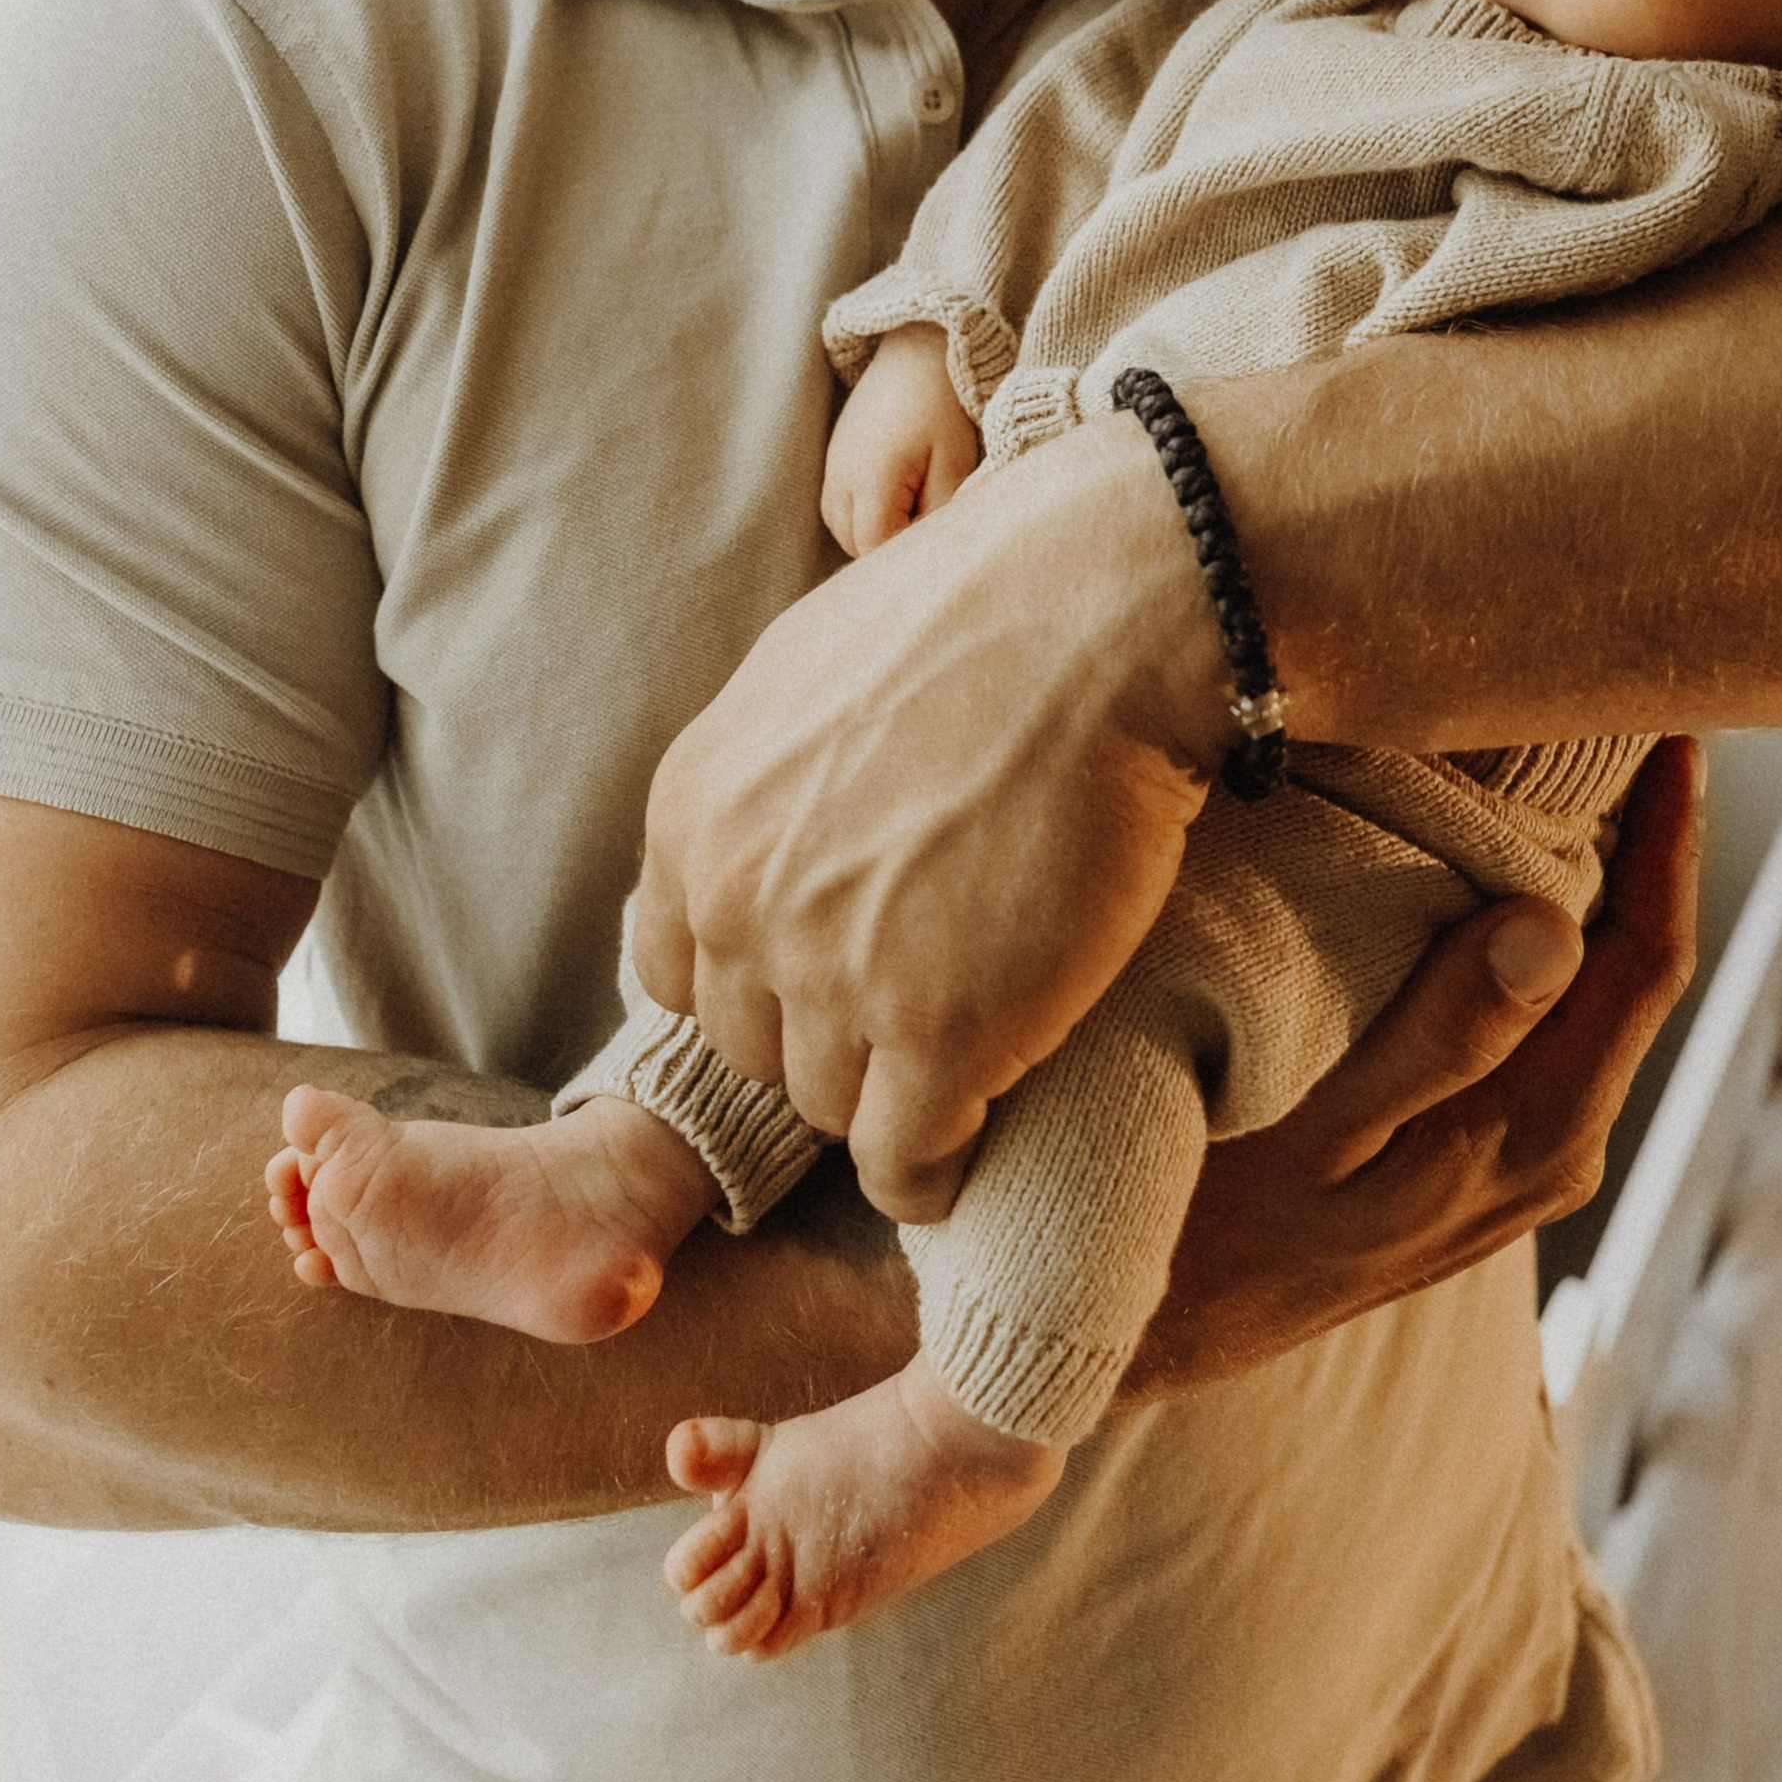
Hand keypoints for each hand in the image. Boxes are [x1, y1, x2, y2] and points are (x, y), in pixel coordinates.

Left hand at [640, 412, 1224, 1225]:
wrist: (1103, 609)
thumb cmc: (983, 611)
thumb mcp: (807, 675)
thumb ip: (766, 781)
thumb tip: (775, 834)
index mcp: (692, 816)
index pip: (678, 973)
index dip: (760, 982)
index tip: (827, 979)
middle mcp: (737, 902)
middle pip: (755, 1046)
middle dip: (828, 1035)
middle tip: (916, 1007)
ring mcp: (833, 974)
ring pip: (829, 1107)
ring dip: (891, 1093)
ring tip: (966, 1055)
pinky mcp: (940, 1032)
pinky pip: (904, 1162)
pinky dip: (931, 1172)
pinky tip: (970, 1147)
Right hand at [822, 324, 982, 555]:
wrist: (916, 352)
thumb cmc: (942, 405)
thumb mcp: (955, 460)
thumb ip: (941, 511)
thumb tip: (930, 548)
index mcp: (870, 479)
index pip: (875, 546)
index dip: (906, 554)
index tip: (936, 542)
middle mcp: (841, 477)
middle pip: (854, 544)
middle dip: (889, 547)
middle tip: (928, 524)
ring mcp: (833, 468)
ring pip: (843, 529)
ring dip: (874, 531)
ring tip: (914, 508)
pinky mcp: (834, 459)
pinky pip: (839, 508)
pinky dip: (863, 514)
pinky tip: (897, 497)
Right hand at [1131, 736, 1705, 1387]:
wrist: (1144, 1335)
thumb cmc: (1205, 1226)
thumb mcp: (1314, 1129)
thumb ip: (1439, 1037)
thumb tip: (1554, 928)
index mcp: (1535, 1133)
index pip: (1648, 959)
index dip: (1674, 836)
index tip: (1669, 725)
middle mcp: (1553, 1148)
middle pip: (1636, 964)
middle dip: (1643, 836)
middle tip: (1621, 709)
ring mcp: (1517, 1155)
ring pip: (1590, 987)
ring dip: (1593, 877)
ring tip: (1568, 759)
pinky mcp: (1474, 1148)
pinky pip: (1544, 1015)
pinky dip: (1538, 928)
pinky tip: (1496, 864)